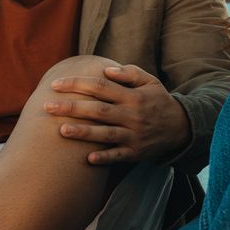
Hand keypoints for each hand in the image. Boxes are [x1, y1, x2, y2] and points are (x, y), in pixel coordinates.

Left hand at [44, 65, 191, 165]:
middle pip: (98, 110)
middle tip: (48, 106)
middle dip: (72, 108)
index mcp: (133, 96)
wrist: (181, 128)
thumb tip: (106, 71)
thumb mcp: (151, 82)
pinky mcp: (136, 152)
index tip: (56, 85)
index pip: (101, 87)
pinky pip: (118, 156)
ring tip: (61, 130)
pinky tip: (88, 158)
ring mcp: (134, 135)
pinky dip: (104, 157)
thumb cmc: (158, 101)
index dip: (77, 84)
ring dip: (83, 132)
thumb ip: (130, 73)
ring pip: (105, 133)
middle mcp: (132, 115)